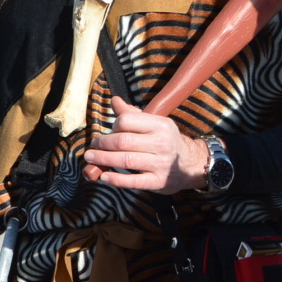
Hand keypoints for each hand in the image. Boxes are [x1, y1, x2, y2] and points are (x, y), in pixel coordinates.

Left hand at [83, 96, 207, 192]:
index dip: (113, 126)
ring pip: (125, 160)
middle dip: (102, 144)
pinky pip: (133, 181)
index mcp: (160, 125)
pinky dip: (116, 179)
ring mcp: (160, 163)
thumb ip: (133, 114)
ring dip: (103, 159)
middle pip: (122, 141)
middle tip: (92, 147)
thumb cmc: (166, 141)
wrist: (191, 164)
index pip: (126, 121)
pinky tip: (104, 176)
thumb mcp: (155, 124)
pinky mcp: (158, 181)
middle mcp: (161, 143)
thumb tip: (114, 100)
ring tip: (91, 158)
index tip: (109, 132)